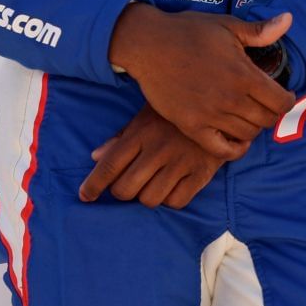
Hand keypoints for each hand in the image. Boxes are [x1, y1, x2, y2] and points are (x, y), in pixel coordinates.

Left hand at [79, 105, 229, 207]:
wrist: (221, 104)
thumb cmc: (176, 111)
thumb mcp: (146, 115)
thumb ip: (121, 137)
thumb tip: (95, 157)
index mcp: (141, 133)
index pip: (109, 166)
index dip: (93, 185)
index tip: (84, 196)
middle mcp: (158, 149)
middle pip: (125, 189)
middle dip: (121, 192)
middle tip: (128, 185)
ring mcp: (180, 162)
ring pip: (149, 199)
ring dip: (146, 196)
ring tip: (152, 183)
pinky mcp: (201, 173)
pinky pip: (176, 202)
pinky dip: (170, 199)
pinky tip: (172, 186)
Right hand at [106, 4, 295, 159]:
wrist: (149, 45)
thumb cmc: (188, 31)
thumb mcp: (227, 25)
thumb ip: (260, 31)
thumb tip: (289, 20)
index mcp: (243, 74)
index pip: (281, 102)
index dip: (287, 99)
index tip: (283, 94)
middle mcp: (230, 99)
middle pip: (267, 120)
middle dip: (272, 112)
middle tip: (265, 103)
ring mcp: (210, 115)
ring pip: (247, 134)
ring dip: (253, 126)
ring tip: (248, 114)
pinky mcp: (191, 126)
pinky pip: (222, 150)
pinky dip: (234, 148)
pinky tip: (236, 138)